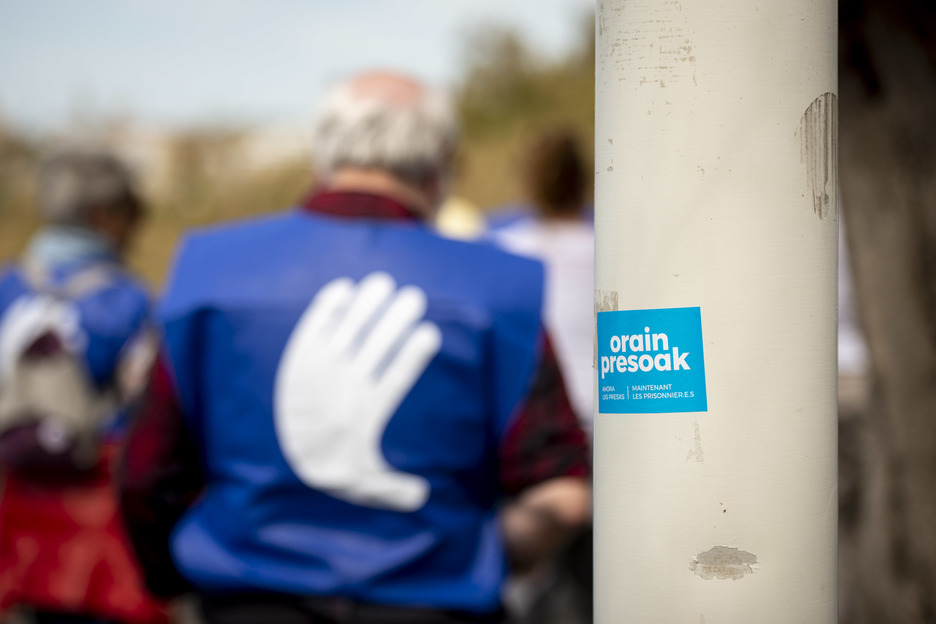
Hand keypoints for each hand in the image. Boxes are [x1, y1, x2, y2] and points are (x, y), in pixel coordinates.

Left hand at [274, 272, 441, 511]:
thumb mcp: (361, 484)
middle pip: (375, 347)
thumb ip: (392, 490)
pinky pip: (314, 329)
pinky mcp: (299, 360)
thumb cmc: (327, 467)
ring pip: (347, 331)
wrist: (272, 457)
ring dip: (366, 305)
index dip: (413, 355)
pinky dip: (327, 308)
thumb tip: (422, 497)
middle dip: (395, 320)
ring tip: (383, 283)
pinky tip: (343, 288)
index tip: (430, 333)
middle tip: (415, 296)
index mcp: (364, 414)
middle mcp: (343, 388)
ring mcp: (319, 371)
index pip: (395, 378)